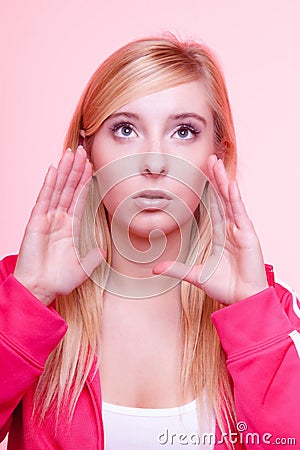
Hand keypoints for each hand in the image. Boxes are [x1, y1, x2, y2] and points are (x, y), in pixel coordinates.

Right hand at [14, 146, 104, 305]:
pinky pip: (44, 198)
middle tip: (84, 151)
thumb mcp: (82, 268)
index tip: (93, 167)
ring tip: (72, 153)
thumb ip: (93, 257)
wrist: (40, 289)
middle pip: (70, 188)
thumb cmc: (59, 280)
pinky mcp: (36, 221)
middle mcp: (59, 219)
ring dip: (65, 170)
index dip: (86, 182)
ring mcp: (47, 218)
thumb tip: (103, 251)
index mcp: (71, 227)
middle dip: (77, 170)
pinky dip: (50, 183)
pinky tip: (54, 169)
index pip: (80, 198)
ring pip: (58, 188)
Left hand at [153, 154, 268, 304]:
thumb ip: (176, 269)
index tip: (202, 174)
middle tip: (209, 158)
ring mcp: (240, 230)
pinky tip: (230, 183)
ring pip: (230, 200)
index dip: (208, 190)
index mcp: (222, 235)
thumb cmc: (225, 287)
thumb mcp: (195, 275)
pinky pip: (240, 213)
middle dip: (215, 178)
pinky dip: (235, 198)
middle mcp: (231, 229)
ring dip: (223, 181)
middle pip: (221, 198)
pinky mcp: (248, 235)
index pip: (214, 207)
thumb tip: (155, 269)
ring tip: (217, 163)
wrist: (241, 300)